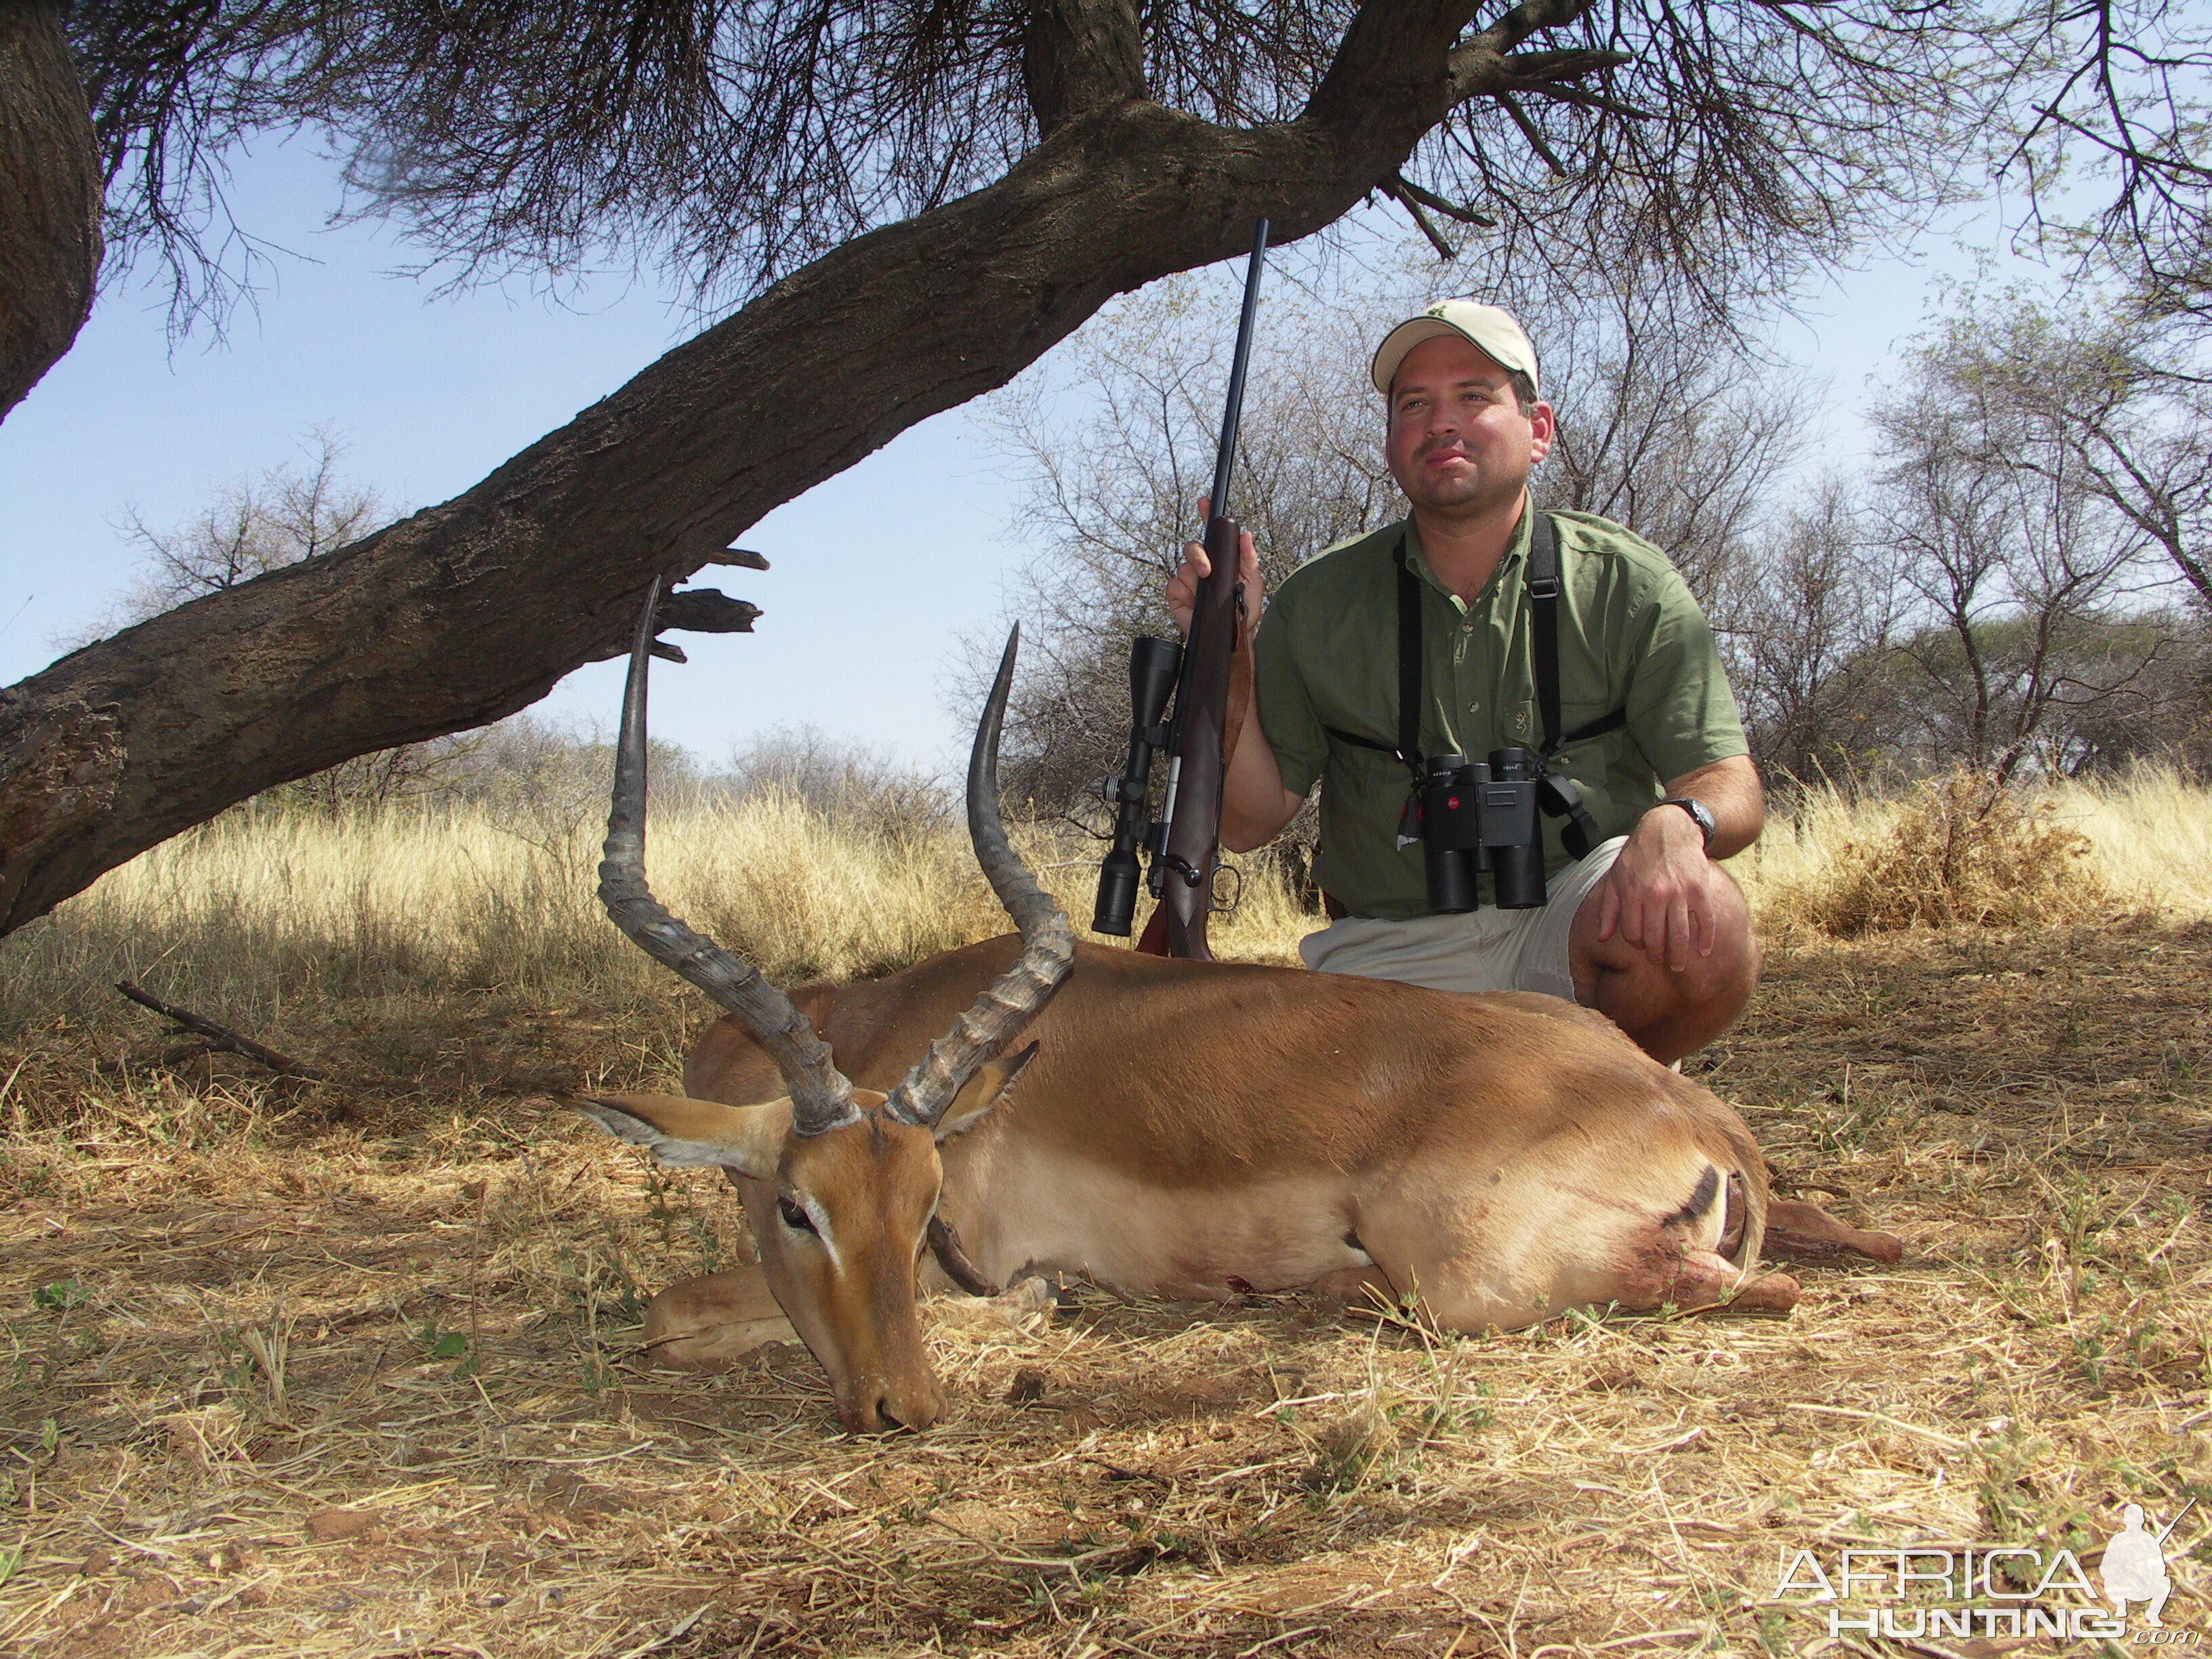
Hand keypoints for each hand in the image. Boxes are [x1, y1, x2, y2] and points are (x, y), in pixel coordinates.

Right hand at [1167, 494, 1262, 638]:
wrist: (1228, 639)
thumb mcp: (1253, 584)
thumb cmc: (1242, 612)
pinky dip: (1183, 593)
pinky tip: (1193, 603)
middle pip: (1193, 547)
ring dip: (1194, 581)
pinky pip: (1174, 585)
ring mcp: (1189, 580)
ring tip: (1205, 595)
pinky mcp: (1177, 594)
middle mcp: (1204, 566)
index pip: (1212, 534)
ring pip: (1184, 568)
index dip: (1207, 515)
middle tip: (1206, 570)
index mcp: (1221, 560)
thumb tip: (1246, 535)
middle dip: (1198, 556)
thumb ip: (1249, 559)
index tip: (1205, 502)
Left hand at [1596, 806, 1721, 968]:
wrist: (1669, 830)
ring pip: (1679, 935)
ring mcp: (1680, 893)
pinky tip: (1702, 951)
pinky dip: (1705, 940)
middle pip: (1656, 939)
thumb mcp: (1615, 878)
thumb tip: (1602, 938)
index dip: (1637, 944)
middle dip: (1657, 955)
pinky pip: (1705, 921)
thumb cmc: (1639, 856)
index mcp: (1632, 893)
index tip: (1641, 945)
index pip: (1633, 934)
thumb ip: (1608, 909)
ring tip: (1678, 965)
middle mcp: (1656, 895)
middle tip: (1659, 960)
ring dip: (1679, 956)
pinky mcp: (1700, 890)